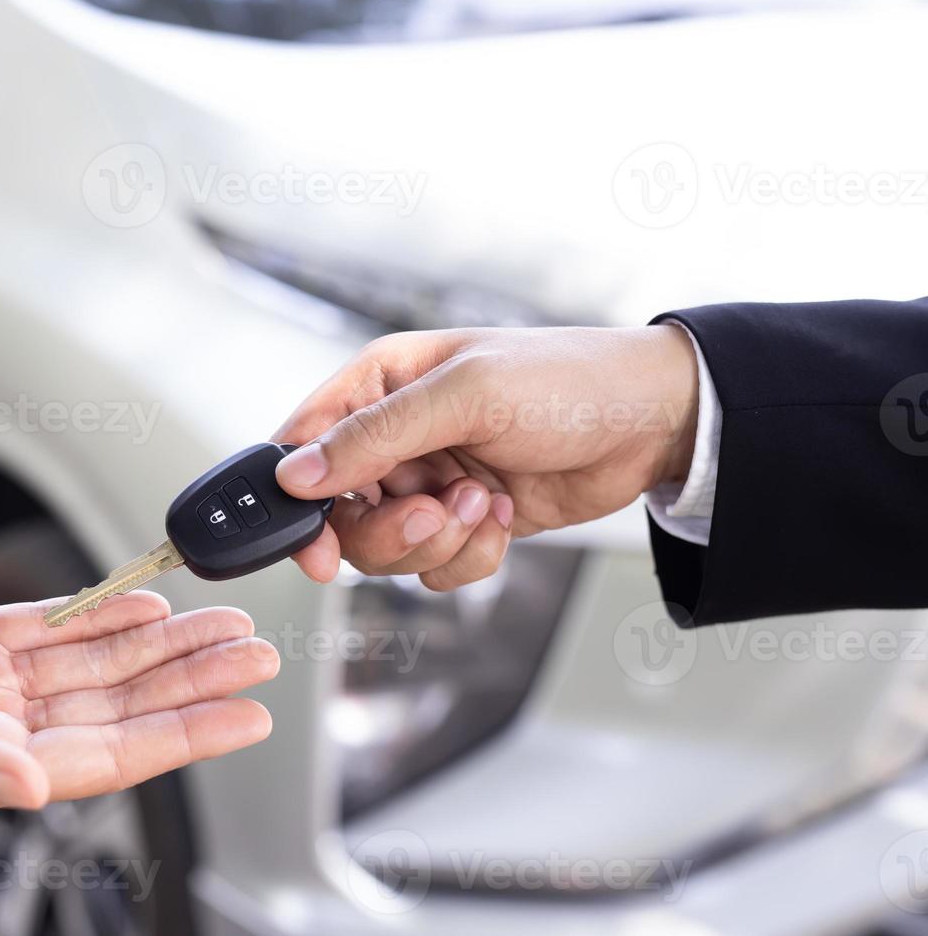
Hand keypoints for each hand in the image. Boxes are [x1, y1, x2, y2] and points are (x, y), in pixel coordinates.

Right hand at [0, 593, 277, 814]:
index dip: (183, 735)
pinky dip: (99, 614)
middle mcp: (0, 728)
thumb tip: (32, 785)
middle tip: (259, 657)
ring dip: (160, 645)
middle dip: (191, 681)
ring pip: (96, 663)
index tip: (249, 718)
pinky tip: (145, 603)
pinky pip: (50, 626)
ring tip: (222, 623)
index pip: (111, 756)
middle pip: (120, 704)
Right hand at [274, 325, 698, 589]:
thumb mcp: (465, 396)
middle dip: (388, 529)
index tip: (316, 545)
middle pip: (341, 514)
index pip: (301, 445)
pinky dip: (470, 555)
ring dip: (438, 540)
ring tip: (486, 504)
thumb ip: (373, 436)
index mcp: (378, 384)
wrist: (653, 424)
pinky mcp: (463, 520)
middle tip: (435, 514)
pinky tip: (505, 516)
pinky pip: (435, 565)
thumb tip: (296, 474)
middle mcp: (394, 436)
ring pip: (386, 548)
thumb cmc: (566, 382)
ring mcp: (428, 482)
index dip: (297, 499)